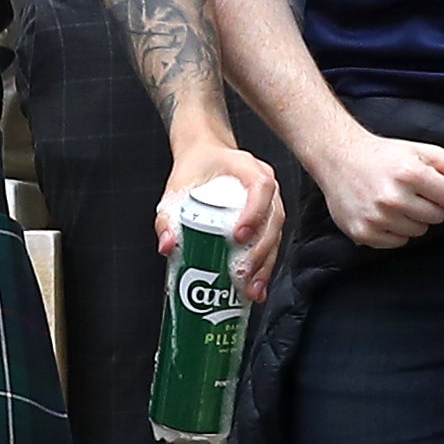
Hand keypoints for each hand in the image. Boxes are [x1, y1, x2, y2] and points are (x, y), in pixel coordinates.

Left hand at [155, 148, 284, 300]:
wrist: (204, 155)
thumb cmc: (195, 166)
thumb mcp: (177, 187)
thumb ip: (168, 216)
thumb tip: (168, 246)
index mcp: (246, 167)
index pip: (261, 186)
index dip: (254, 212)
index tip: (239, 235)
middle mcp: (264, 183)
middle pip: (273, 217)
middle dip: (260, 250)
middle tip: (244, 273)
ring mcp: (269, 201)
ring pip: (276, 233)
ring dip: (266, 263)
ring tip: (252, 288)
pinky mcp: (266, 217)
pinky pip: (270, 241)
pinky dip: (263, 264)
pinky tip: (254, 285)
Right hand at [310, 132, 443, 250]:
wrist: (339, 158)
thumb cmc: (387, 155)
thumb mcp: (426, 152)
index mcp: (410, 173)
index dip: (443, 189)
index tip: (426, 181)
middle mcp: (392, 197)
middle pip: (437, 217)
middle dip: (428, 204)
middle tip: (408, 190)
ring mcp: (376, 218)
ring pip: (419, 232)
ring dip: (412, 219)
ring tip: (394, 200)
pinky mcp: (363, 233)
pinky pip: (398, 243)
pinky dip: (394, 231)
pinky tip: (382, 213)